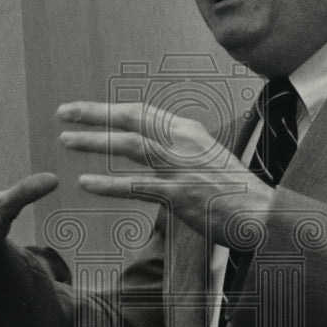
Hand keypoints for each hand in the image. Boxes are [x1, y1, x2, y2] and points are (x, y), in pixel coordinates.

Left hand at [58, 101, 273, 244]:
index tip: (81, 110)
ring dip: (94, 141)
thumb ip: (178, 151)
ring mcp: (182, 168)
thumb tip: (151, 148)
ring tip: (65, 140)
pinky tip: (86, 182)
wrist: (264, 216)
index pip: (141, 112)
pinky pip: (137, 186)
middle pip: (131, 119)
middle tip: (62, 112)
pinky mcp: (180, 195)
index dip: (108, 110)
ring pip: (130, 145)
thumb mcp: (206, 160)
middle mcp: (183, 143)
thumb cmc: (234, 193)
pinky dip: (109, 183)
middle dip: (93, 114)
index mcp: (188, 132)